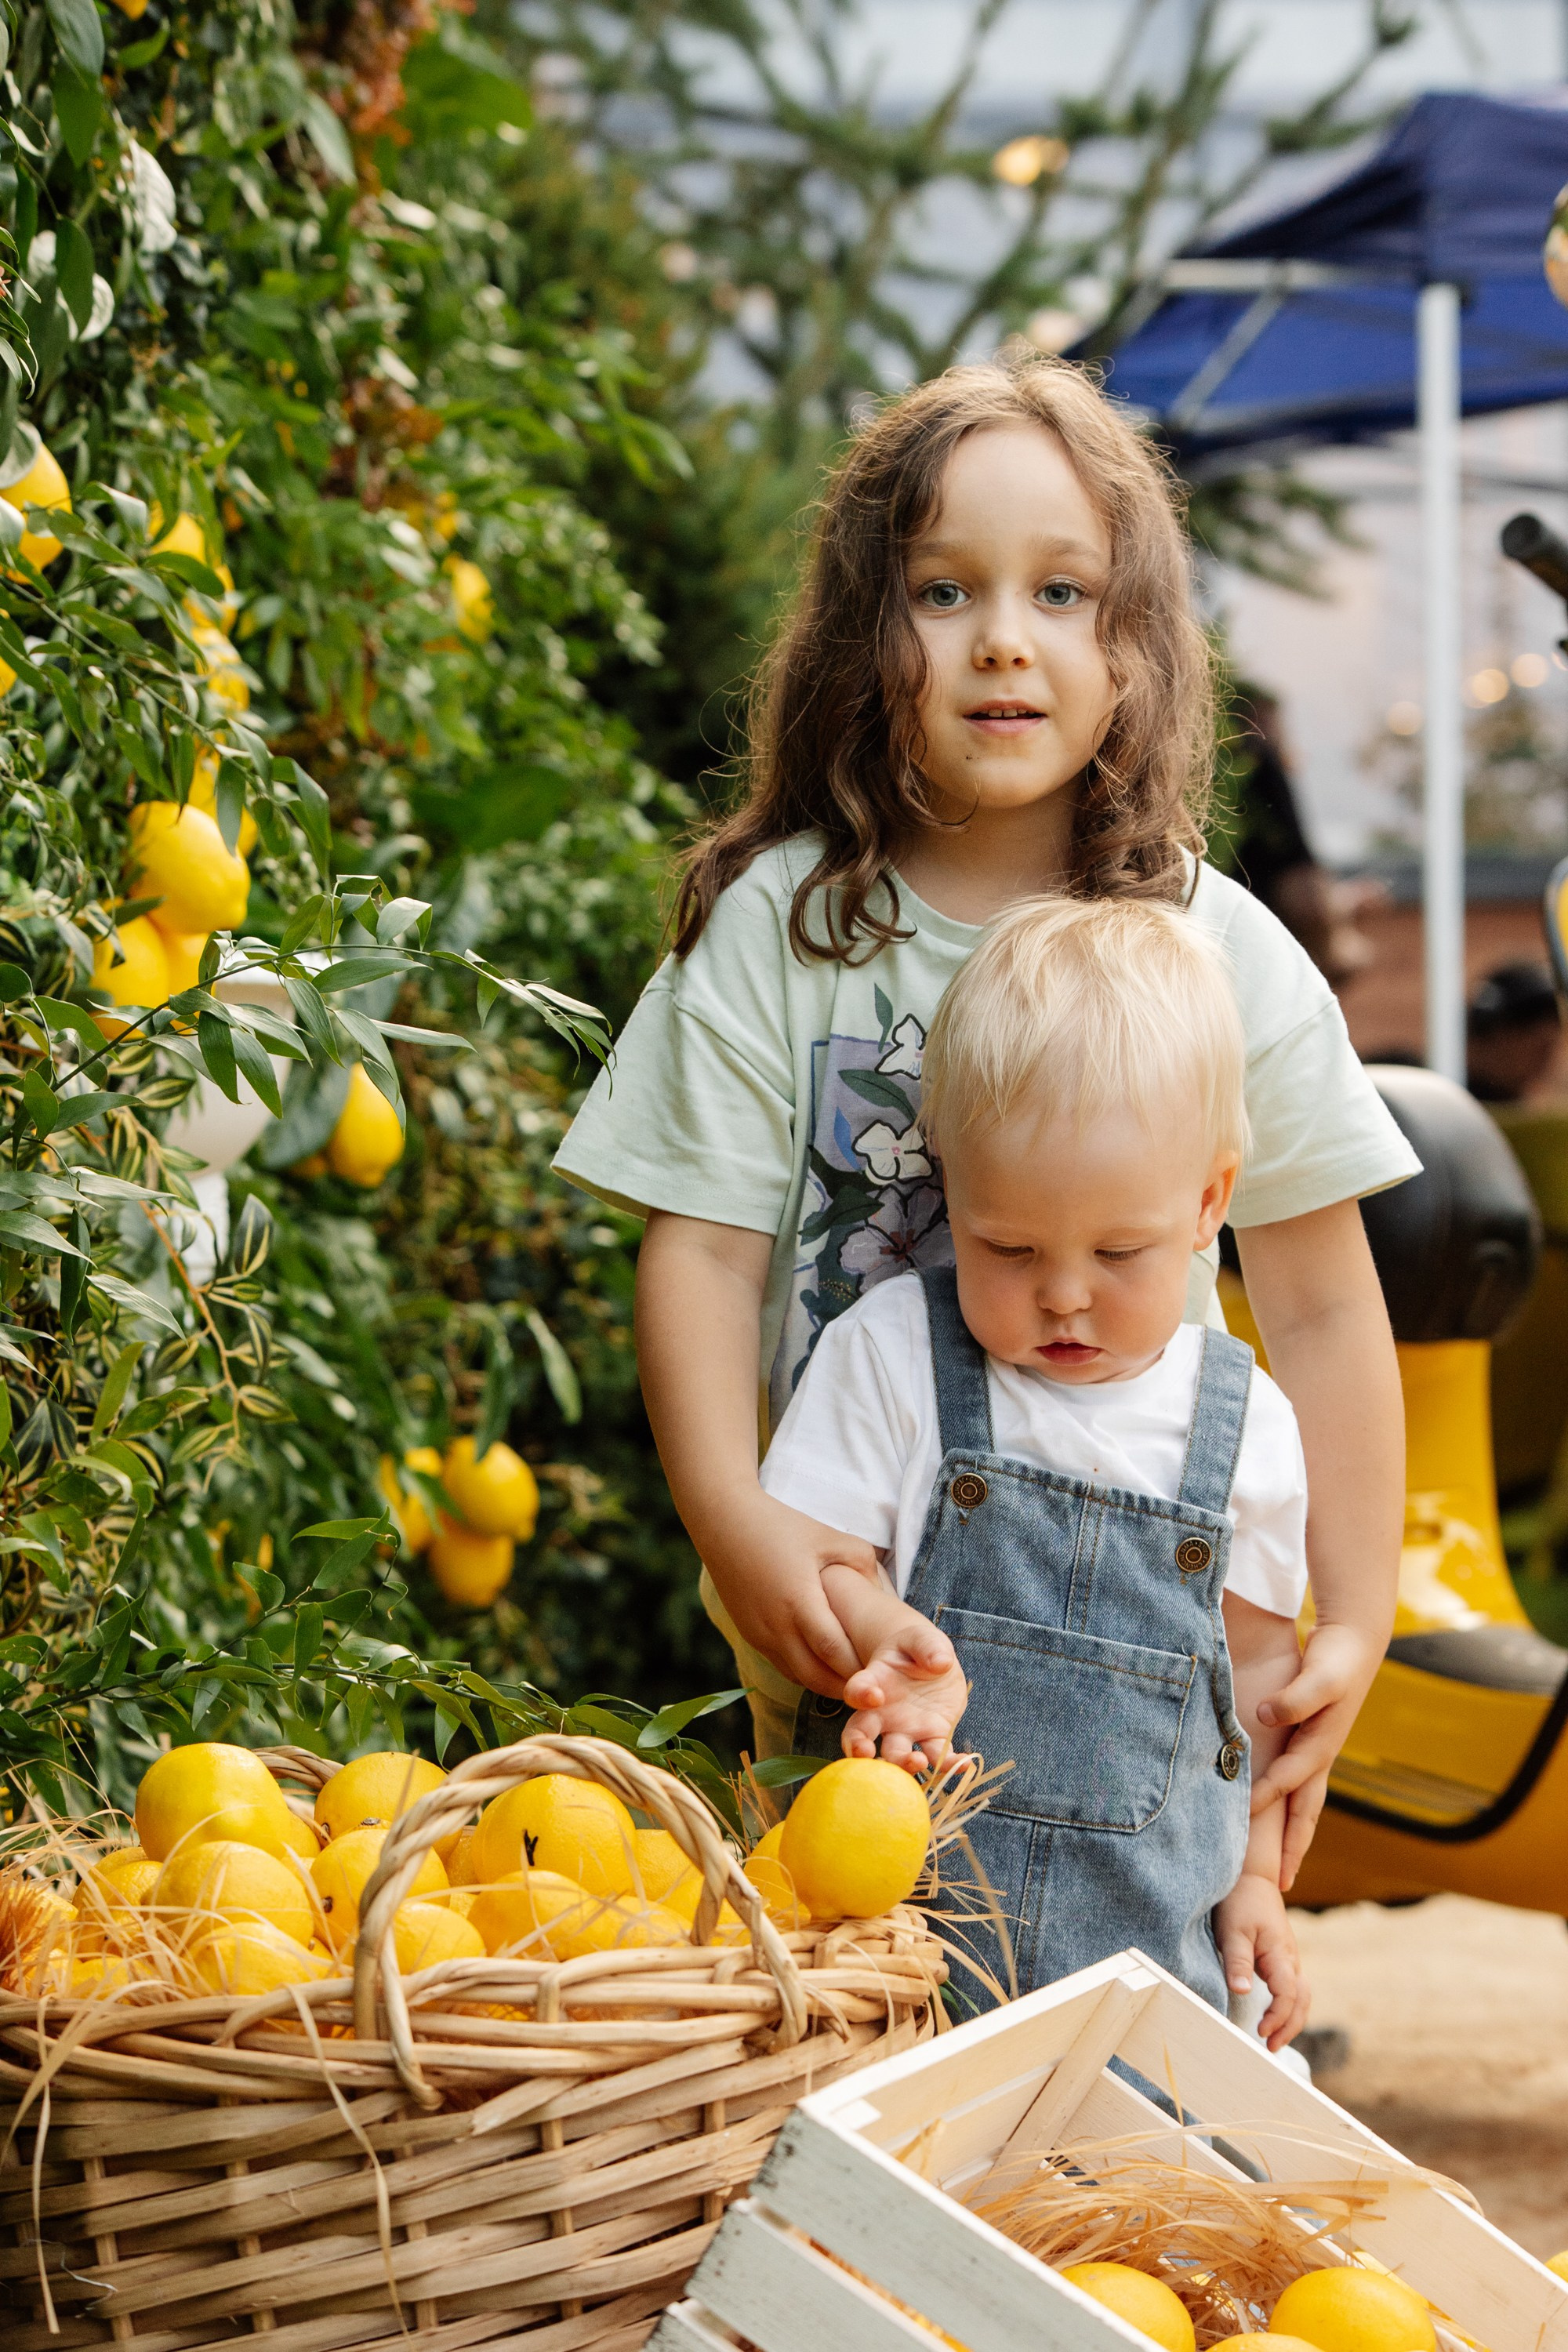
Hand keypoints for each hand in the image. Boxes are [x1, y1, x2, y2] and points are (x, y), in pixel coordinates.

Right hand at [703, 1490, 880, 1698]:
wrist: (725, 1522)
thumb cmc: (782, 1526)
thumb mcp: (830, 1538)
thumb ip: (863, 1566)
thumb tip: (883, 1595)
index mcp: (799, 1602)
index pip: (834, 1651)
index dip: (860, 1668)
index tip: (884, 1675)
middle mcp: (776, 1626)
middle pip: (815, 1676)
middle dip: (846, 1686)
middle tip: (873, 1688)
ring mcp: (759, 1634)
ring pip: (797, 1676)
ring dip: (825, 1683)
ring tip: (854, 1682)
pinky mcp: (750, 1635)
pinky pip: (782, 1665)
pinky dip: (805, 1672)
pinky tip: (825, 1667)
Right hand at [842, 1620, 967, 1771]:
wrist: (933, 1662)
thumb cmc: (919, 1647)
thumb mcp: (922, 1639)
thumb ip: (928, 1646)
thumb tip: (940, 1662)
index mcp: (874, 1682)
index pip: (857, 1690)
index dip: (859, 1695)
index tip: (873, 1697)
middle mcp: (883, 1712)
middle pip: (861, 1733)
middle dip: (858, 1746)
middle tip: (865, 1753)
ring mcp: (906, 1729)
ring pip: (896, 1753)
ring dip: (902, 1763)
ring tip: (918, 1762)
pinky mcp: (932, 1737)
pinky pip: (937, 1755)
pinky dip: (949, 1764)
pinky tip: (963, 1764)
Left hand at [1215, 1871, 1310, 2050]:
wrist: (1250, 1876)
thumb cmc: (1240, 1901)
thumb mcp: (1233, 1931)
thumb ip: (1238, 1961)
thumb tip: (1243, 1992)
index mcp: (1281, 1954)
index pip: (1288, 1995)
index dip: (1278, 2018)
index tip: (1261, 2032)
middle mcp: (1291, 1959)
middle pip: (1301, 2001)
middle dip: (1289, 2027)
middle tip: (1269, 2047)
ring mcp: (1288, 1958)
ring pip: (1300, 1995)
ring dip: (1290, 2019)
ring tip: (1271, 2039)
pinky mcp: (1281, 1957)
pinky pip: (1292, 1988)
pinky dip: (1288, 2006)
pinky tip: (1272, 2015)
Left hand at [1251, 1621, 1382, 1888]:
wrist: (1356, 1643)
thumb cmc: (1336, 1658)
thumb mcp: (1319, 1675)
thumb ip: (1296, 1697)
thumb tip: (1266, 1715)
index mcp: (1322, 1743)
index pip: (1289, 1779)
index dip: (1266, 1796)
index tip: (1241, 1817)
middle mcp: (1321, 1755)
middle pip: (1305, 1810)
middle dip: (1292, 1847)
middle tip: (1281, 1884)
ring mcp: (1317, 1752)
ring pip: (1302, 1803)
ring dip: (1290, 1834)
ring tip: (1278, 1867)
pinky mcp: (1309, 1742)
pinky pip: (1295, 1785)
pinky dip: (1284, 1807)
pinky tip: (1269, 1816)